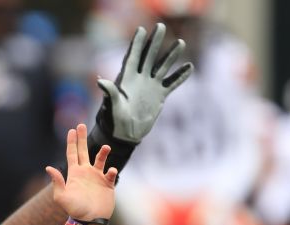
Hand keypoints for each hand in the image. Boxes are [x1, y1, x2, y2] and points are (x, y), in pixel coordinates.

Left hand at [46, 124, 116, 222]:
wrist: (90, 221)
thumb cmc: (75, 210)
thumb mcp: (62, 197)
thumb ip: (57, 182)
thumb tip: (48, 167)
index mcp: (74, 174)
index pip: (72, 154)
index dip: (71, 142)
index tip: (72, 129)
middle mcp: (86, 173)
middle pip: (84, 151)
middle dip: (82, 138)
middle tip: (81, 125)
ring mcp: (97, 178)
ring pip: (100, 160)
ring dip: (103, 153)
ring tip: (106, 148)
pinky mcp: (108, 184)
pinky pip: (111, 174)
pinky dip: (112, 171)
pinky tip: (111, 172)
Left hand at [95, 23, 192, 144]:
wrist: (125, 134)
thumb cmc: (114, 120)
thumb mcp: (112, 105)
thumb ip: (110, 92)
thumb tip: (100, 81)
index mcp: (127, 79)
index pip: (133, 57)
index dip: (137, 43)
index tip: (141, 29)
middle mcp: (140, 79)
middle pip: (149, 57)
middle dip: (154, 42)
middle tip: (160, 26)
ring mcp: (150, 86)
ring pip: (162, 67)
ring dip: (171, 56)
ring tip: (180, 42)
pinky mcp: (159, 95)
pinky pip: (171, 84)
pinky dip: (180, 76)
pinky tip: (189, 67)